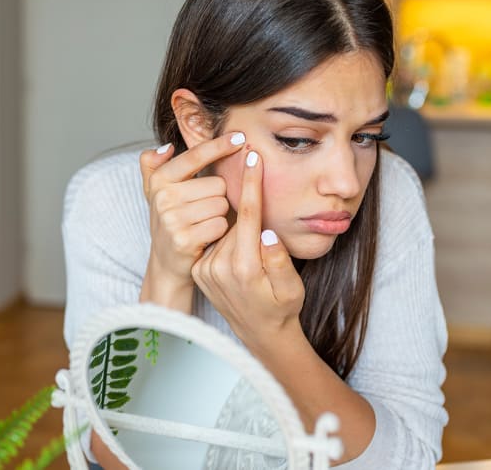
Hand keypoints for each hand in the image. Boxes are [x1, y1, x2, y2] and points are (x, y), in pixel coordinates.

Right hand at [138, 133, 246, 309]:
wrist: (166, 262)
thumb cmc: (171, 220)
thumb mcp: (156, 191)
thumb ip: (153, 165)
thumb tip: (166, 148)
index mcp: (160, 180)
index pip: (194, 156)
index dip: (219, 145)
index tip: (240, 137)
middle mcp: (163, 198)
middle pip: (217, 184)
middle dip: (219, 196)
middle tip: (205, 209)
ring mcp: (172, 219)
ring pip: (221, 204)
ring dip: (221, 214)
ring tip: (205, 222)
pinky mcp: (184, 239)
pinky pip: (220, 225)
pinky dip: (220, 231)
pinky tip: (208, 236)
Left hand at [190, 149, 305, 351]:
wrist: (259, 333)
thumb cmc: (281, 308)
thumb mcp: (291, 289)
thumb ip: (280, 260)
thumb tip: (267, 231)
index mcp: (244, 267)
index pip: (249, 215)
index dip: (251, 183)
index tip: (252, 156)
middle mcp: (219, 267)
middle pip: (235, 219)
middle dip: (247, 209)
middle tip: (260, 224)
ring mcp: (205, 269)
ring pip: (224, 229)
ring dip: (238, 227)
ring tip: (252, 249)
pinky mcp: (199, 270)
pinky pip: (215, 241)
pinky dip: (227, 237)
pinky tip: (238, 251)